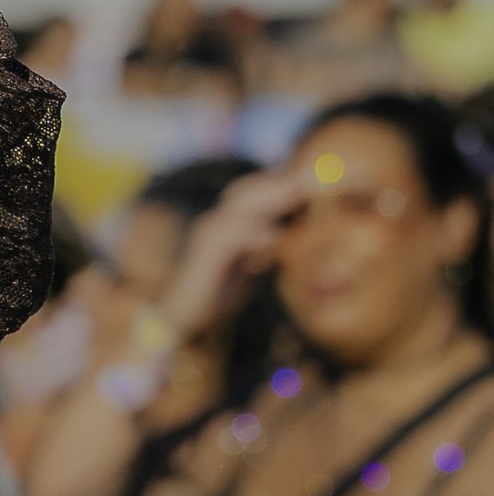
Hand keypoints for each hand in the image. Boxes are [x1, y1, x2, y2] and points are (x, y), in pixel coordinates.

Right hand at [157, 165, 303, 347]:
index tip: (313, 178)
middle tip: (309, 177)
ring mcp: (207, 236)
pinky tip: (276, 235)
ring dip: (269, 197)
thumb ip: (263, 247)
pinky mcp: (204, 256)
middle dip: (277, 182)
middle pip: (245, 190)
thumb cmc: (214, 293)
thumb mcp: (246, 266)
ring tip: (297, 193)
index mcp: (224, 222)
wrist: (181, 319)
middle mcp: (214, 222)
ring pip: (239, 207)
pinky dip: (254, 233)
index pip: (252, 191)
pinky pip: (231, 237)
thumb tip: (286, 233)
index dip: (280, 182)